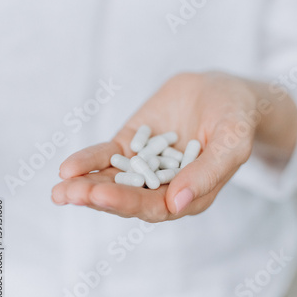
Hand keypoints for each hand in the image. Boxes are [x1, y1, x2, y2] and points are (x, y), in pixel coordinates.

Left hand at [51, 71, 296, 221]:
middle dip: (98, 196)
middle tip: (70, 194)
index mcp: (190, 194)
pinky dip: (89, 161)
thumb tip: (176, 204)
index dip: (127, 202)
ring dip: (86, 185)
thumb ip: (208, 172)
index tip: (99, 195)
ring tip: (60, 189)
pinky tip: (68, 168)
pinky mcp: (132, 145)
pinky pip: (109, 156)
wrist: (222, 91)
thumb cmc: (236, 118)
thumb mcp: (232, 141)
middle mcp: (164, 185)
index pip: (156, 206)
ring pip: (113, 180)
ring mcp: (145, 165)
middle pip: (128, 197)